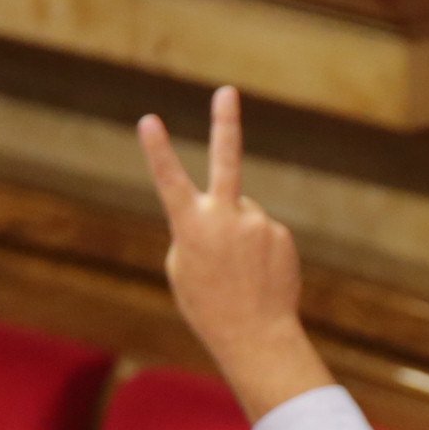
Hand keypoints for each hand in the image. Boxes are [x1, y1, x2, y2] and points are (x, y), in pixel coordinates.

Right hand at [138, 86, 329, 421]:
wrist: (256, 336)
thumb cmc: (209, 306)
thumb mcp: (184, 267)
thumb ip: (198, 227)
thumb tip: (226, 207)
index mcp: (190, 226)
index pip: (169, 180)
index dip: (158, 150)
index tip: (148, 120)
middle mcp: (225, 217)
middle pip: (226, 160)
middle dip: (225, 122)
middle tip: (227, 92)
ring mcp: (256, 223)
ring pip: (243, 213)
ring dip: (240, 235)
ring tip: (240, 272)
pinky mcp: (280, 233)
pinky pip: (263, 231)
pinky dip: (259, 247)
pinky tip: (258, 275)